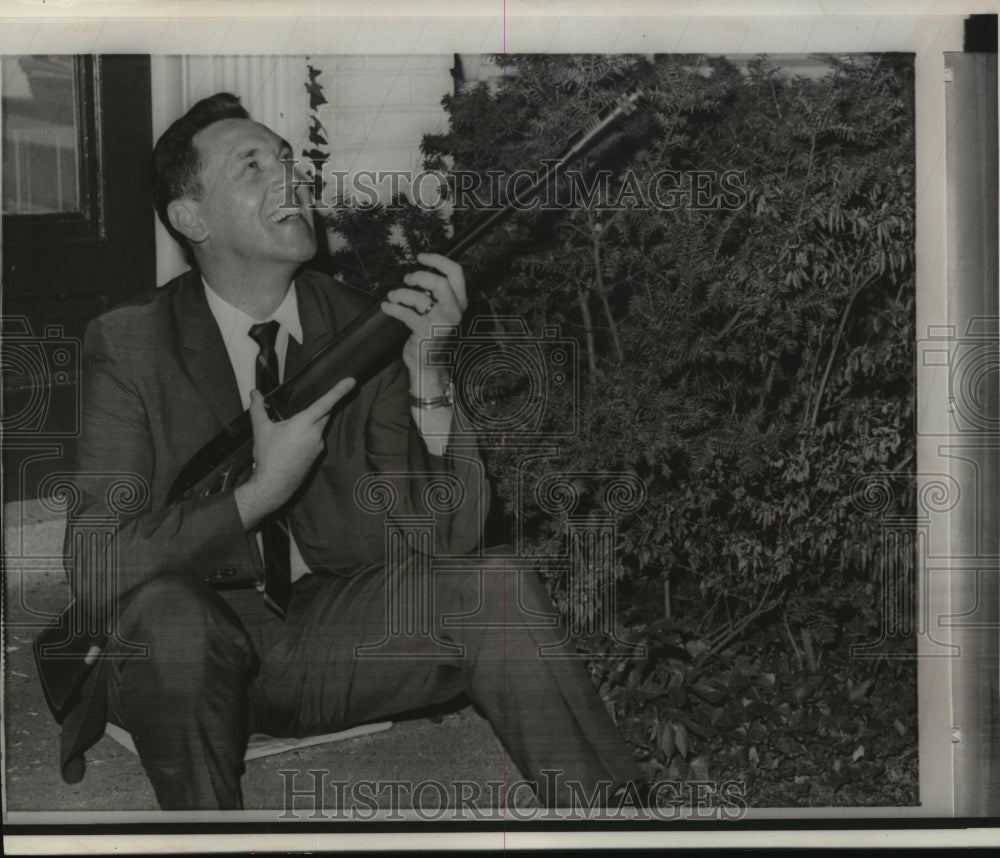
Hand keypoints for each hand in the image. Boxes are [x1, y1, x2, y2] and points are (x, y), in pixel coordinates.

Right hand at [234, 378, 355, 528]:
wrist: (274, 485)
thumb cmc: (268, 457)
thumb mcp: (261, 429)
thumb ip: (258, 408)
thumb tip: (254, 393)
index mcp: (304, 424)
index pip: (325, 403)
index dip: (339, 390)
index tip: (351, 381)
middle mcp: (316, 434)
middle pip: (324, 413)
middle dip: (319, 407)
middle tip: (307, 405)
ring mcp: (318, 446)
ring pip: (319, 427)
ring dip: (310, 423)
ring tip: (290, 430)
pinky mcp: (317, 455)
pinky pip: (316, 439)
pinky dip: (308, 435)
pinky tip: (293, 442)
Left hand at [380, 252, 467, 396]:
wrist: (428, 364)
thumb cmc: (430, 334)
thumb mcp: (439, 311)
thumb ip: (435, 294)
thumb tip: (416, 274)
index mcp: (460, 302)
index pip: (456, 273)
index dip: (438, 260)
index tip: (420, 256)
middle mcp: (454, 311)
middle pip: (439, 282)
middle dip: (418, 276)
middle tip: (406, 279)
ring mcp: (442, 322)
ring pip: (420, 297)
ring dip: (401, 293)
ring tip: (392, 296)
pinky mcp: (427, 332)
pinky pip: (406, 314)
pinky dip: (393, 308)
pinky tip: (386, 306)